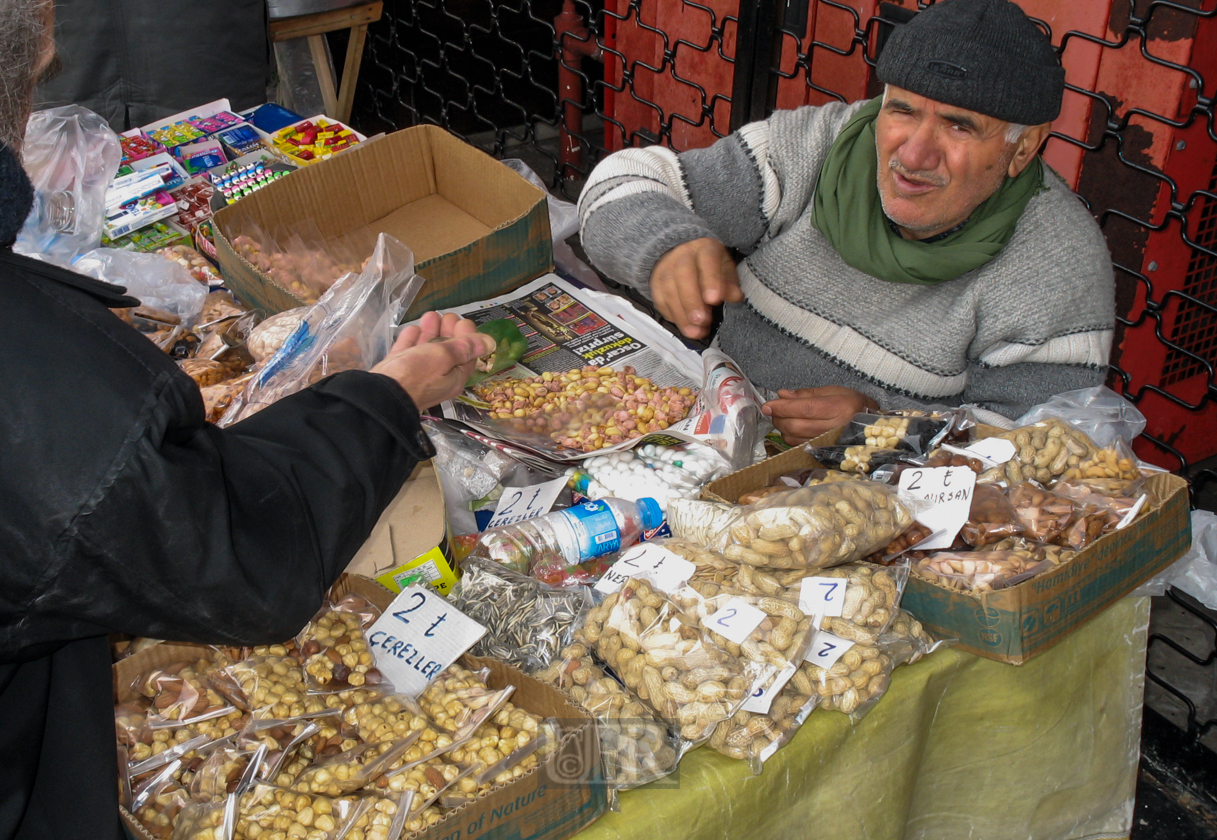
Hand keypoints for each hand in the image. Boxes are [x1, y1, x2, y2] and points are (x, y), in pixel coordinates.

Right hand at [370, 311, 495, 408]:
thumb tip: (491, 343)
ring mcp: (416, 376)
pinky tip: (412, 330)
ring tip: (430, 315)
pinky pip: (408, 354)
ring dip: (430, 333)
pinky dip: (411, 341)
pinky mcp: (398, 373)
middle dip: (448, 331)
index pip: (467, 355)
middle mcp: (438, 378)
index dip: (468, 336)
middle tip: (447, 316)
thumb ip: (464, 347)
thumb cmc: (414, 375)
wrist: (378, 396)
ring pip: (426, 351)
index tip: (462, 321)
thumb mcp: (443, 357)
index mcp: (454, 378)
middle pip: (447, 352)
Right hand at [650, 238, 742, 339]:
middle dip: (692, 301)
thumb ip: (730, 283)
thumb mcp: (725, 269)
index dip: (710, 280)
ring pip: (669, 291)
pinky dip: (673, 316)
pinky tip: (685, 327)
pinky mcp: (655, 285)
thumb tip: (735, 297)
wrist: (681, 256)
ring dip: (682, 315)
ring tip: (696, 332)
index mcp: (705, 248)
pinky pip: (660, 302)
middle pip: (683, 276)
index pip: (707, 260)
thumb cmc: (710, 266)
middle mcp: (682, 256)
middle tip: (702, 321)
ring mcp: (665, 269)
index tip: (714, 299)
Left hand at [762, 387, 878, 445]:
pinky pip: (799, 446)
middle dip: (779, 418)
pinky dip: (789, 437)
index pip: (804, 408)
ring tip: (783, 417)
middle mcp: (835, 427)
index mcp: (839, 408)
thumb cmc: (853, 404)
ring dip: (782, 428)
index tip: (768, 405)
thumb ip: (807, 393)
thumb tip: (782, 395)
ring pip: (794, 438)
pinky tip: (791, 429)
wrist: (874, 427)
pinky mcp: (824, 452)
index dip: (783, 407)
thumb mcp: (834, 391)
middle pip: (796, 426)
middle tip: (773, 410)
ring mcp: (829, 443)